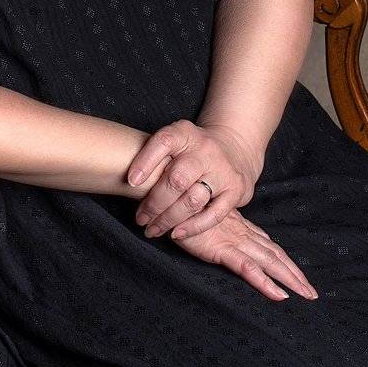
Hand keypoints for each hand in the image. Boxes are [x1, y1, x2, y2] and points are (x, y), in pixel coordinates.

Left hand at [129, 119, 261, 240]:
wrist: (233, 149)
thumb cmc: (190, 151)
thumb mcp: (174, 142)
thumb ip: (155, 157)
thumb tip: (131, 185)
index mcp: (185, 133)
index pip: (164, 141)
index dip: (145, 161)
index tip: (131, 182)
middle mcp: (205, 149)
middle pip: (177, 179)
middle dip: (154, 203)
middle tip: (140, 219)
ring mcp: (223, 169)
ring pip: (193, 200)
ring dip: (169, 219)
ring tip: (153, 229)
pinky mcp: (236, 189)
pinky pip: (214, 215)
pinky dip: (193, 227)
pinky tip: (176, 233)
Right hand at [171, 209, 318, 301]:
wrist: (167, 195)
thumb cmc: (180, 205)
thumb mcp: (201, 216)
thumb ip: (212, 225)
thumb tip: (216, 232)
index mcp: (238, 226)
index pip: (268, 245)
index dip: (285, 260)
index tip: (298, 274)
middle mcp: (241, 233)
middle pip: (275, 254)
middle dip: (295, 273)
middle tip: (312, 292)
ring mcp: (233, 240)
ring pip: (269, 262)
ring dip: (290, 279)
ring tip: (306, 295)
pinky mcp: (220, 249)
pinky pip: (247, 268)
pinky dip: (265, 282)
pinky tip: (279, 295)